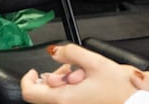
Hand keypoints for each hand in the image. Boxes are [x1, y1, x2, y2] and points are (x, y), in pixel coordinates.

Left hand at [20, 44, 138, 103]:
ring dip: (64, 82)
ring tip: (82, 73)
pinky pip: (68, 100)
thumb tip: (54, 50)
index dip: (27, 79)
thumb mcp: (95, 62)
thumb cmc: (121, 91)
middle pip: (44, 93)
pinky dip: (72, 90)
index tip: (34, 70)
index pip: (29, 92)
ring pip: (57, 96)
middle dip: (54, 76)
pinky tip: (86, 82)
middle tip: (69, 67)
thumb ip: (70, 52)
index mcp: (64, 98)